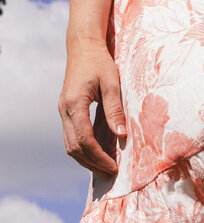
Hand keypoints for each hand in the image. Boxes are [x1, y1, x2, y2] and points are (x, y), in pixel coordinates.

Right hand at [58, 41, 125, 175]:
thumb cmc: (100, 62)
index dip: (98, 156)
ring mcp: (63, 111)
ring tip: (105, 170)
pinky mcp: (66, 111)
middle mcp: (64, 110)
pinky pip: (71, 137)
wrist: (83, 47)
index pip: (83, 139)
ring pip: (69, 145)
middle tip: (111, 174)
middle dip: (92, 164)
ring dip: (86, 160)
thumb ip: (115, 109)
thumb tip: (121, 136)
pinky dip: (82, 150)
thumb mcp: (112, 83)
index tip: (113, 168)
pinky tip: (97, 155)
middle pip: (73, 147)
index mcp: (75, 103)